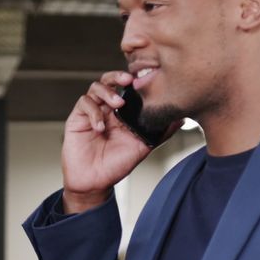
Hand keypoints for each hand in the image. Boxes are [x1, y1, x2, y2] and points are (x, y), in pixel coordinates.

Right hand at [61, 71, 177, 212]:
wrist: (94, 182)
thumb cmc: (116, 165)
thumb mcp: (143, 147)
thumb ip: (160, 133)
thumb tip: (181, 120)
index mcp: (122, 112)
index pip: (126, 88)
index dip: (133, 80)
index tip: (143, 80)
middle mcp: (107, 109)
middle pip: (109, 80)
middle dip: (118, 77)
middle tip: (128, 81)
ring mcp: (92, 112)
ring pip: (96, 88)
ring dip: (107, 92)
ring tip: (117, 104)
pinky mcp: (78, 119)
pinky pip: (84, 104)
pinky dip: (93, 112)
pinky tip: (100, 126)